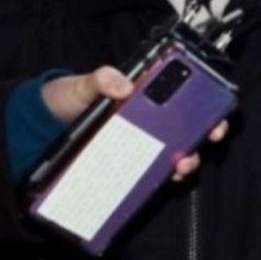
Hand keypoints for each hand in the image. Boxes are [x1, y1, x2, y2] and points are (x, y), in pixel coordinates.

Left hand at [41, 66, 226, 180]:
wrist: (45, 127)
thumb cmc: (70, 99)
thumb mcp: (83, 85)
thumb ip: (101, 79)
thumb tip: (123, 85)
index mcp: (149, 96)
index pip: (187, 95)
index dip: (208, 102)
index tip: (215, 109)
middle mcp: (155, 120)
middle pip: (192, 126)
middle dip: (208, 132)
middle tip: (211, 136)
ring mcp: (147, 145)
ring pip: (180, 152)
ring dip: (189, 159)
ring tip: (182, 164)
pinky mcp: (134, 166)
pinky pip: (156, 173)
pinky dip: (165, 178)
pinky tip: (165, 179)